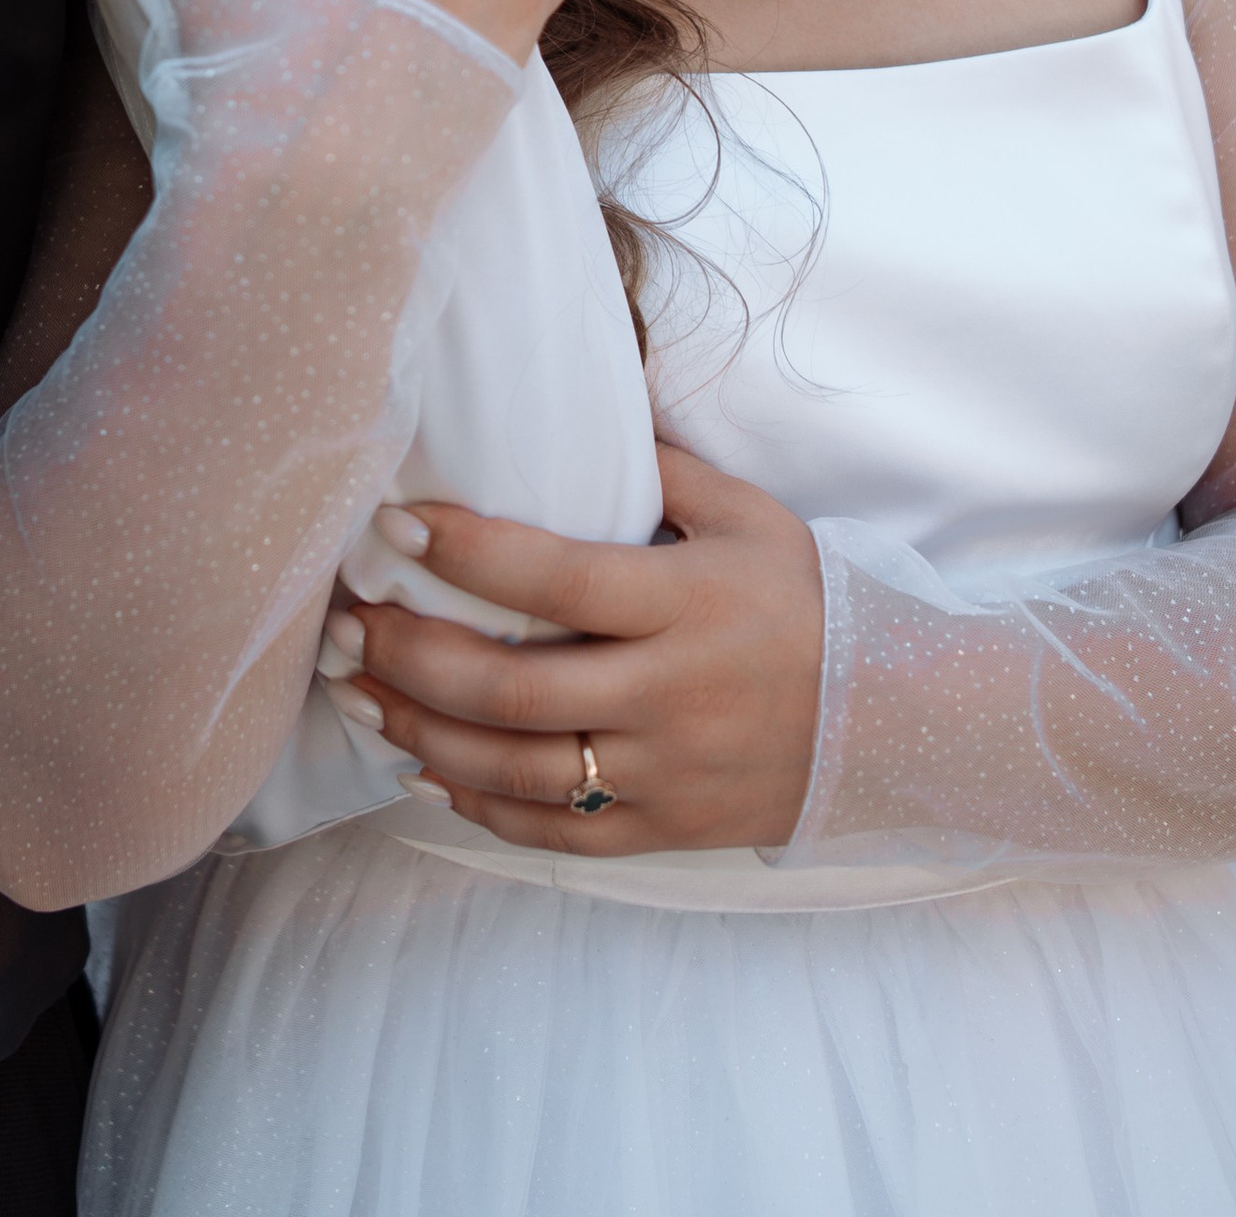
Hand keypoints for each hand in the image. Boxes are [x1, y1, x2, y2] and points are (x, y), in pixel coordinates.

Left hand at [336, 446, 825, 852]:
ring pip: (515, 768)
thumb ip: (660, 467)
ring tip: (355, 693)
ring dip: (419, 732)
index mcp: (685, 602)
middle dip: (409, 655)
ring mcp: (663, 771)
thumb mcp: (750, 515)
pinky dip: (477, 806)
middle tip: (343, 624)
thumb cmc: (802, 599)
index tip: (392, 523)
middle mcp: (669, 693)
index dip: (465, 552)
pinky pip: (553, 831)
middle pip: (512, 688)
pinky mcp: (662, 828)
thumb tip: (576, 404)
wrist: (892, 719)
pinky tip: (420, 770)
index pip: (554, 578)